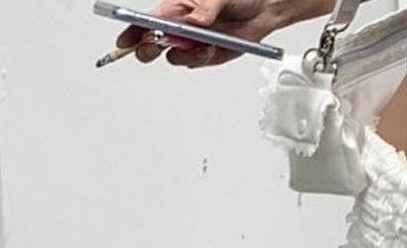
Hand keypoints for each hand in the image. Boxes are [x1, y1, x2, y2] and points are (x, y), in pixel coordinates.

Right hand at [117, 0, 288, 67]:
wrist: (261, 9)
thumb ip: (205, 9)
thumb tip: (195, 20)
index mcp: (175, 7)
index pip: (147, 20)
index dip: (133, 30)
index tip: (126, 40)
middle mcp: (181, 26)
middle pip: (154, 43)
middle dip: (149, 48)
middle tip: (153, 49)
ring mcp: (193, 43)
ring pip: (176, 57)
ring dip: (186, 54)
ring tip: (204, 43)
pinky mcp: (208, 55)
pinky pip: (197, 62)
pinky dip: (203, 58)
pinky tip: (213, 47)